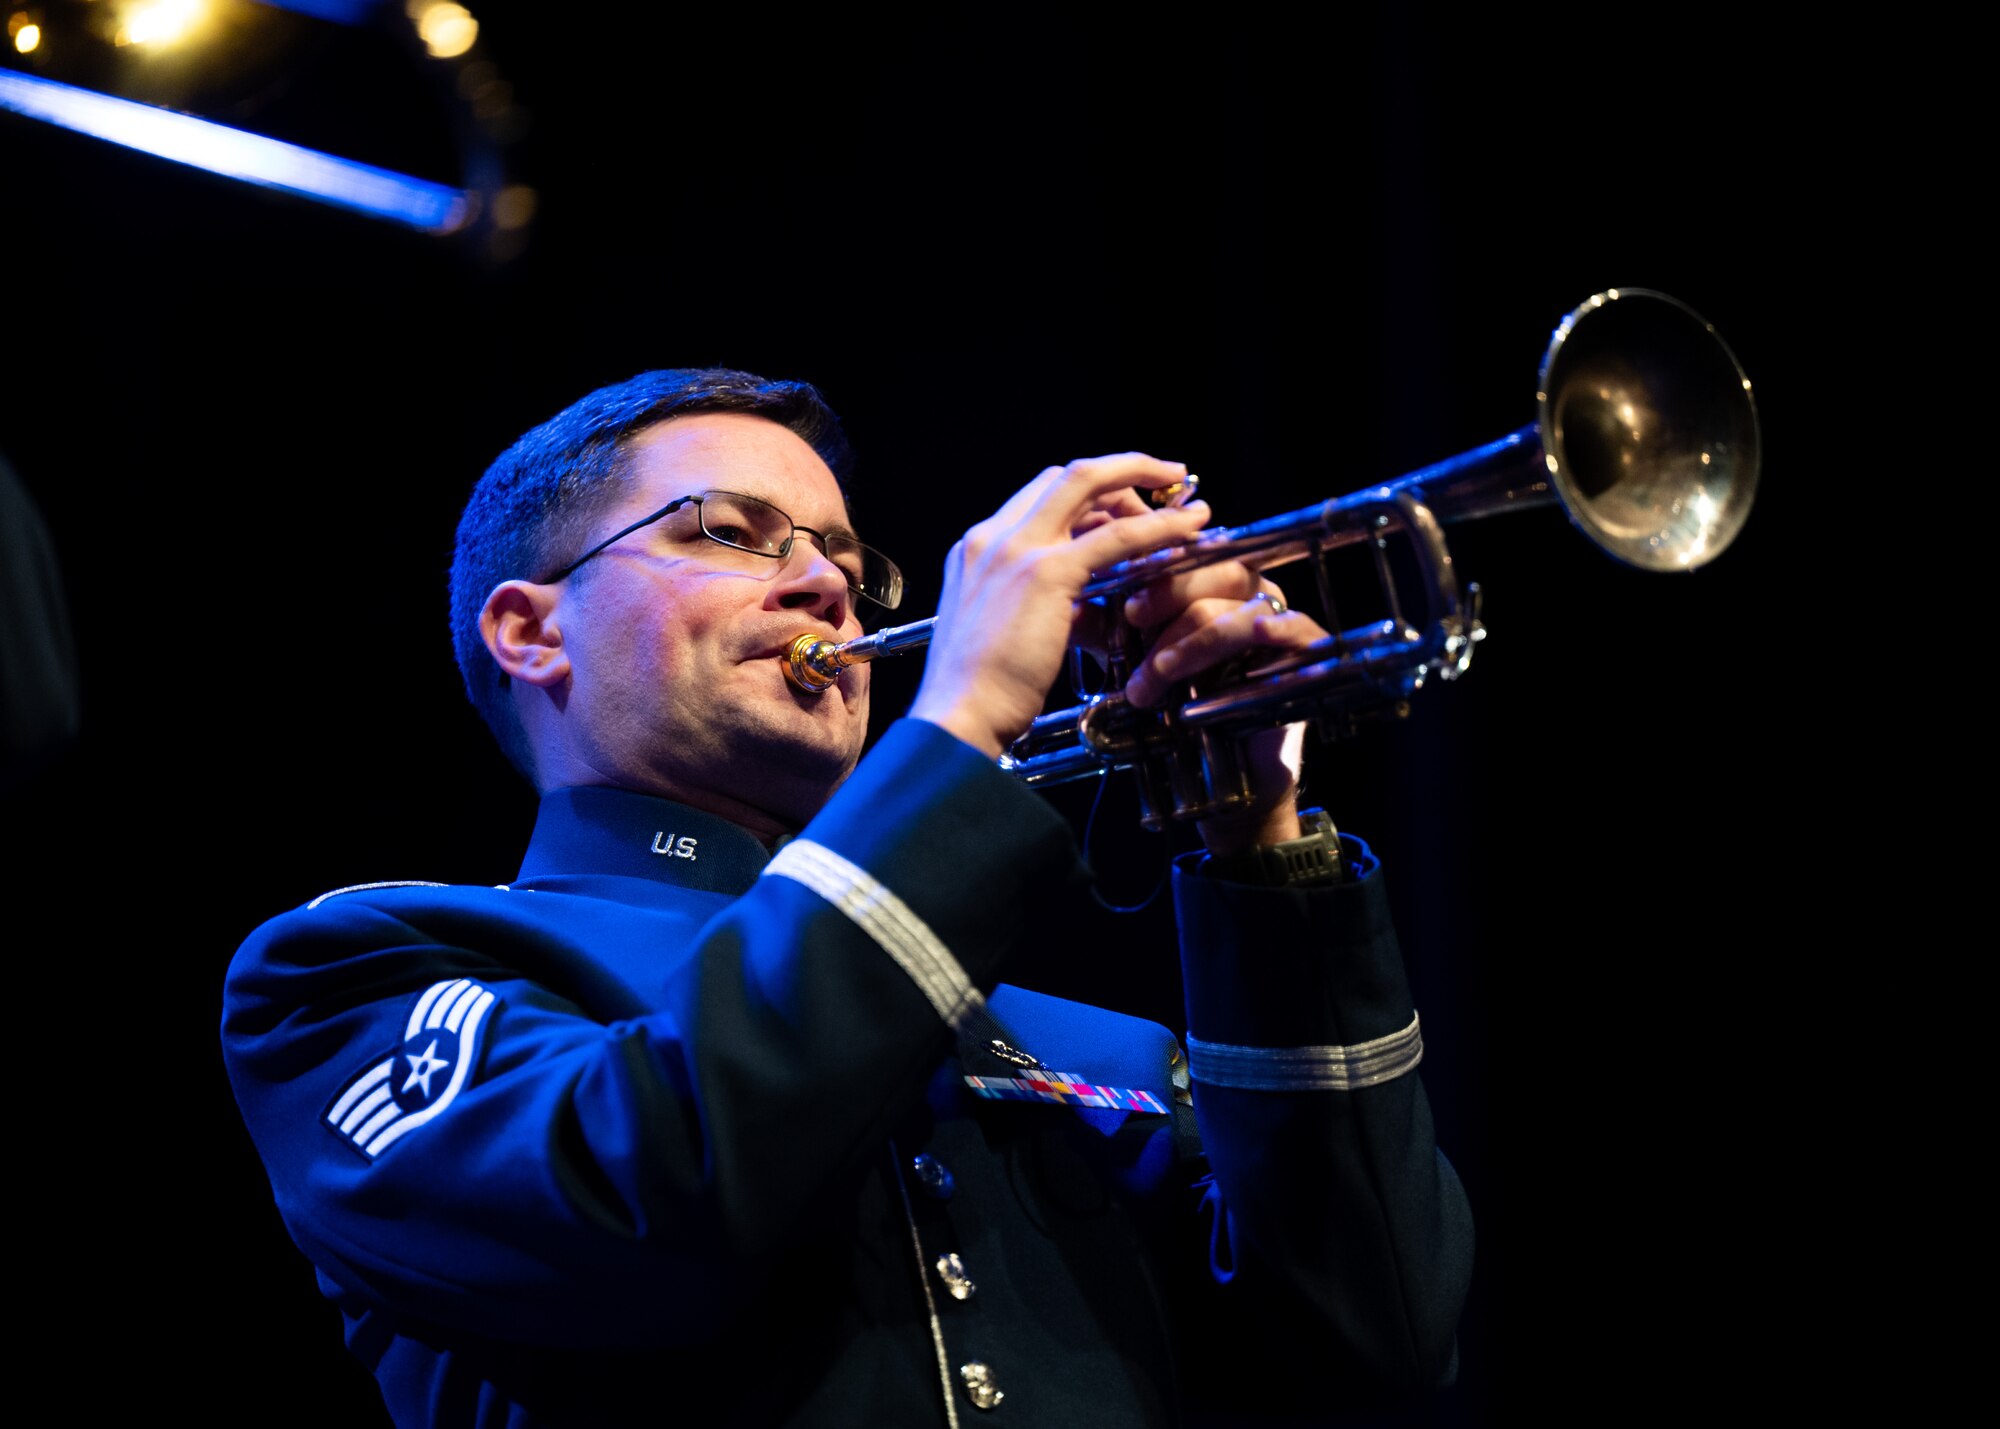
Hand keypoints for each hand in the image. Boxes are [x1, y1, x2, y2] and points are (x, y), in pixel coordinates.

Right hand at [909, 454, 1209, 758]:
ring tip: (1186, 501)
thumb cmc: (978, 694)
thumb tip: (1080, 606)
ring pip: (1091, 485)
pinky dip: (1158, 526)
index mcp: (976, 551)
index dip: (1089, 493)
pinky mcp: (1046, 572)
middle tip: (1163, 479)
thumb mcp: (999, 632)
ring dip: (1144, 483)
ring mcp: (1016, 548)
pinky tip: (1187, 529)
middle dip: (1120, 471)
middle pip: (1065, 476)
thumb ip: (1033, 605)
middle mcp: (992, 537)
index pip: (1039, 496)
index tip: (1123, 502)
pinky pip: (1116, 536)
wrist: (957, 718)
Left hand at [1121, 562, 1329, 855]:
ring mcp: (1282, 614)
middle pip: (1215, 566)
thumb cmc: (1182, 706)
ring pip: (1237, 603)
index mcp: (1212, 581)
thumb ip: (1110, 629)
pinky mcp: (1306, 644)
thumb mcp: (1136, 659)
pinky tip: (1237, 648)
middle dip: (1168, 591)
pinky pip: (1287, 625)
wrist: (1224, 772)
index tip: (1114, 583)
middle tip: (1131, 617)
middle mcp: (1251, 590)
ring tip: (1152, 677)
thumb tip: (1068, 603)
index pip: (1187, 552)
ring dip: (1190, 638)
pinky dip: (1259, 634)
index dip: (1152, 562)